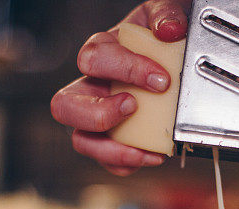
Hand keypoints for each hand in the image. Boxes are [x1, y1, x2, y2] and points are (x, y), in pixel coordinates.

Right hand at [51, 1, 190, 175]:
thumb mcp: (163, 13)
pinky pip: (106, 159)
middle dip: (97, 113)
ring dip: (108, 149)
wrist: (173, 55)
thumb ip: (165, 14)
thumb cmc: (159, 35)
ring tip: (142, 150)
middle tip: (132, 108)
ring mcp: (100, 116)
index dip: (125, 70)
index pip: (95, 59)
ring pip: (80, 139)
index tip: (160, 80)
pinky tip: (150, 156)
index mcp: (102, 53)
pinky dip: (125, 163)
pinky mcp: (113, 138)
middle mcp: (92, 86)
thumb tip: (167, 29)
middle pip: (65, 105)